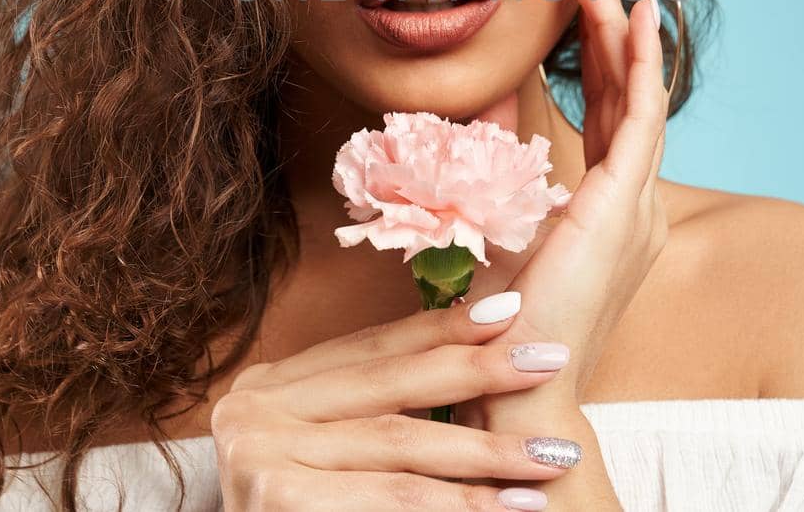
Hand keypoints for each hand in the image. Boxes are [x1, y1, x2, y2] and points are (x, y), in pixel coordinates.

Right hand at [211, 291, 585, 509]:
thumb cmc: (315, 510)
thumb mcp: (334, 447)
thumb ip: (376, 404)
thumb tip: (479, 343)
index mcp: (270, 386)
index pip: (371, 346)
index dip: (444, 326)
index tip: (515, 312)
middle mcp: (252, 410)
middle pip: (390, 385)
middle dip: (478, 373)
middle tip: (551, 361)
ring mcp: (257, 456)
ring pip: (397, 444)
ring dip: (484, 453)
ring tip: (548, 457)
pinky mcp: (276, 499)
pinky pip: (389, 497)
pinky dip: (454, 504)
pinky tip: (504, 508)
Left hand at [461, 0, 670, 419]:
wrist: (514, 377)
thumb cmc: (501, 316)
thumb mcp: (494, 216)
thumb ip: (496, 157)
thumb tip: (479, 98)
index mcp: (611, 206)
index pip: (610, 106)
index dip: (597, 44)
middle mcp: (635, 199)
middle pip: (630, 88)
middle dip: (610, 16)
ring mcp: (637, 202)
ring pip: (640, 91)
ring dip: (621, 24)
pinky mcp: (625, 206)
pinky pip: (644, 118)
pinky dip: (644, 63)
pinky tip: (636, 15)